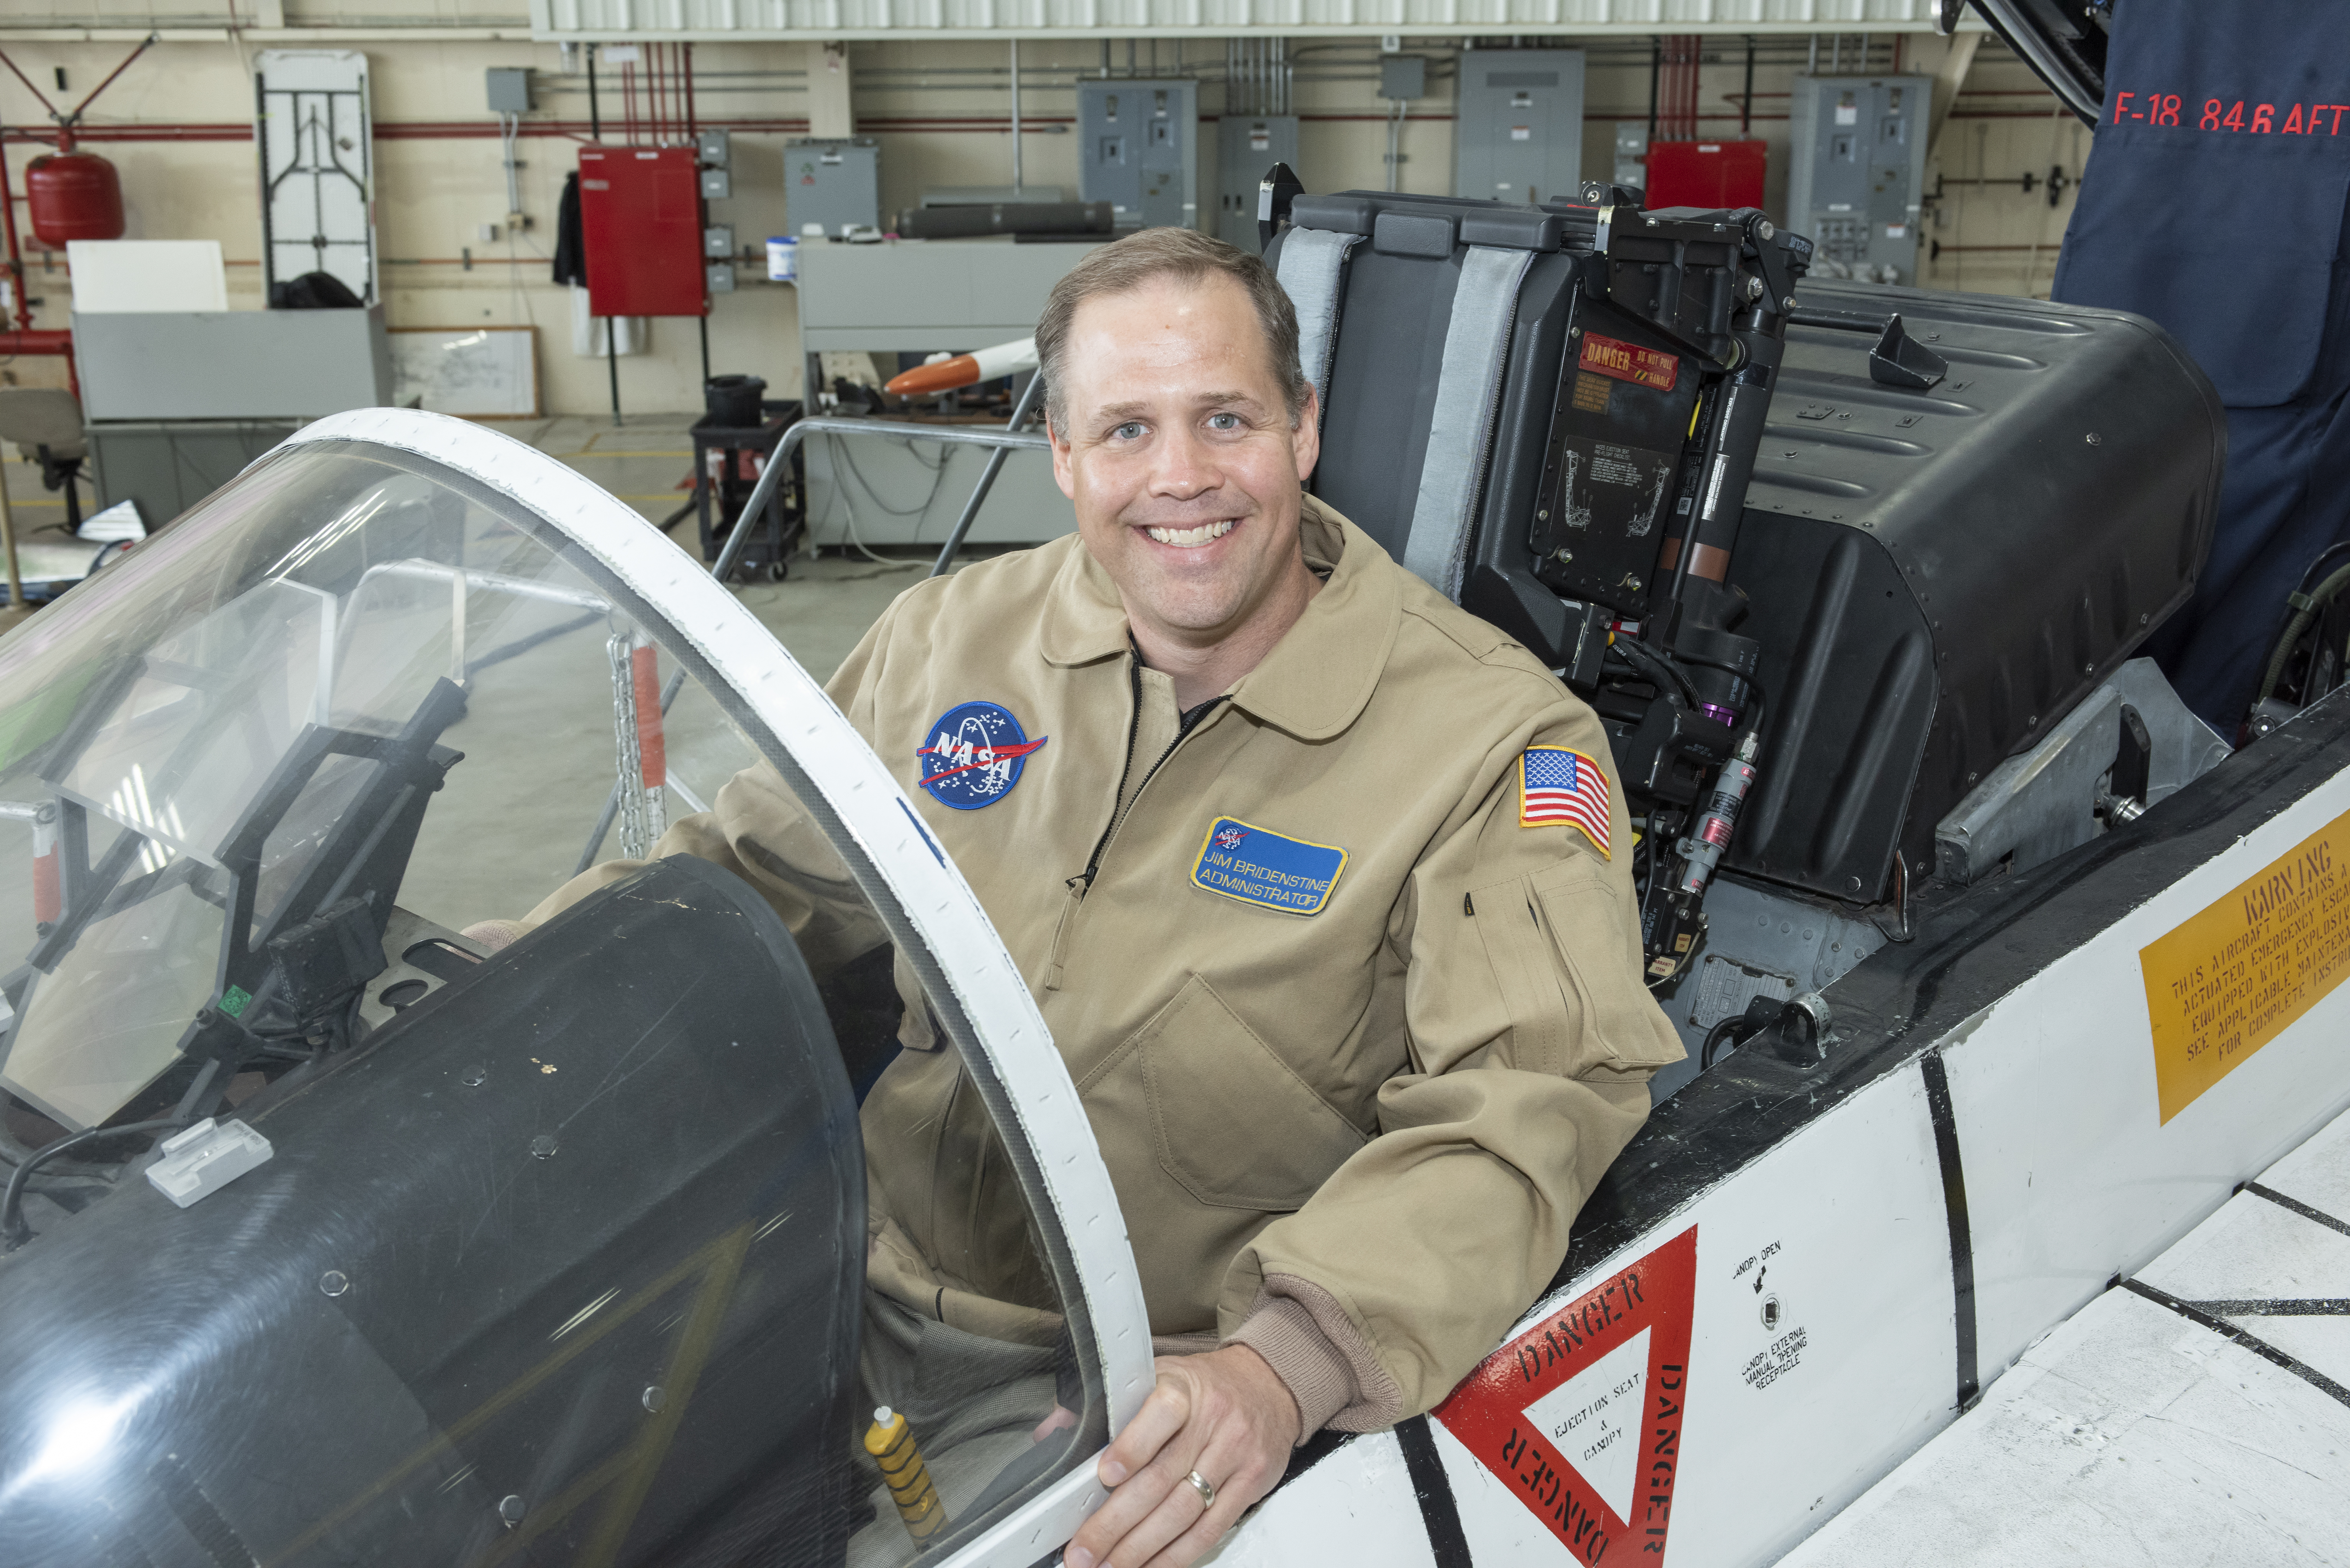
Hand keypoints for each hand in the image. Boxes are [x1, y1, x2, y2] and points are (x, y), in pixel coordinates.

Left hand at [1063, 1345, 1300, 1567]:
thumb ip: (1105, 1404)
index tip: (1104, 1474)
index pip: (1162, 1413)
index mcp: (1184, 1387)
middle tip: (1083, 1551)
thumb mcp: (1157, 1375)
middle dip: (1116, 1522)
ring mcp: (1234, 1455)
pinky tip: (1149, 1566)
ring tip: (1107, 1567)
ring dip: (1140, 1549)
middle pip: (1162, 1479)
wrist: (1269, 1385)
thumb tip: (1052, 1432)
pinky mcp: (1251, 1485)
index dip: (1133, 1446)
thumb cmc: (1203, 1386)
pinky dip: (1175, 1556)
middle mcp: (1213, 1421)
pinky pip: (1210, 1530)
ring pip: (1183, 1512)